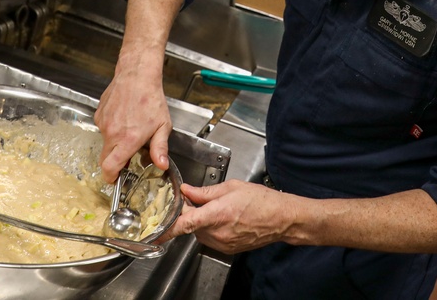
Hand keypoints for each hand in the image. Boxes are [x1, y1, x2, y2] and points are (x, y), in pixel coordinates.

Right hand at [94, 54, 171, 182]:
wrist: (137, 75)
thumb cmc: (151, 98)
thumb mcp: (162, 126)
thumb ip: (160, 148)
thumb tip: (161, 165)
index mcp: (128, 139)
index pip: (110, 167)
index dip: (110, 177)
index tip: (115, 179)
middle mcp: (112, 133)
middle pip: (105, 159)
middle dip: (114, 162)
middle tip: (127, 156)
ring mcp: (104, 123)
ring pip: (105, 142)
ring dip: (115, 142)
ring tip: (129, 129)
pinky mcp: (99, 114)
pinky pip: (103, 128)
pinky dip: (111, 128)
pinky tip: (123, 118)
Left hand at [161, 181, 294, 253]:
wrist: (281, 219)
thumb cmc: (261, 201)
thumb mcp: (231, 187)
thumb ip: (205, 191)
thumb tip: (187, 190)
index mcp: (217, 214)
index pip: (185, 223)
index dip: (167, 228)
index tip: (155, 231)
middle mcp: (217, 232)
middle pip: (191, 224)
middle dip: (190, 212)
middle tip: (197, 199)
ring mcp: (222, 243)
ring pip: (200, 231)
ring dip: (201, 220)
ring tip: (218, 208)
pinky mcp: (227, 248)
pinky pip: (210, 237)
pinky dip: (210, 228)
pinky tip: (224, 217)